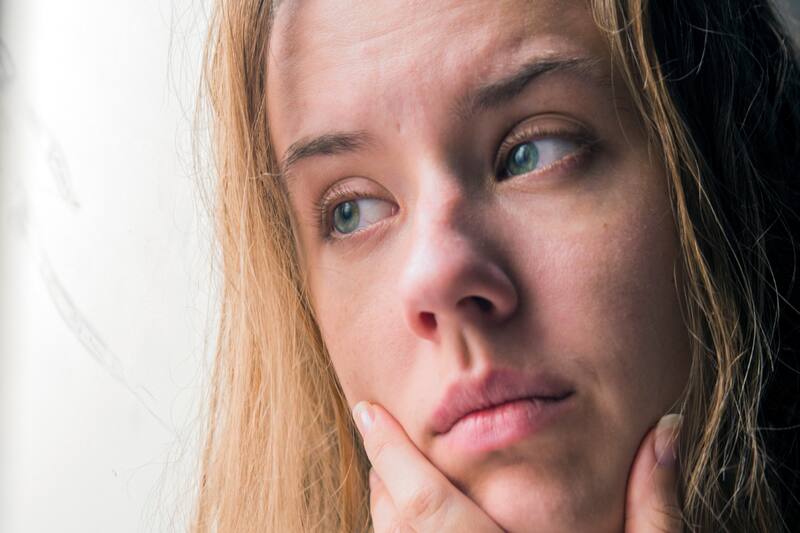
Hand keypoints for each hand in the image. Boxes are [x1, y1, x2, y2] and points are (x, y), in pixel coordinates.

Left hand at [353, 401, 682, 532]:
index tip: (367, 412)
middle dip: (385, 476)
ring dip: (388, 513)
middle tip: (383, 435)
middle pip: (397, 526)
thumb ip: (654, 507)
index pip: (427, 506)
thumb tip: (667, 428)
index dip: (391, 453)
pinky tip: (415, 530)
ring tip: (393, 479)